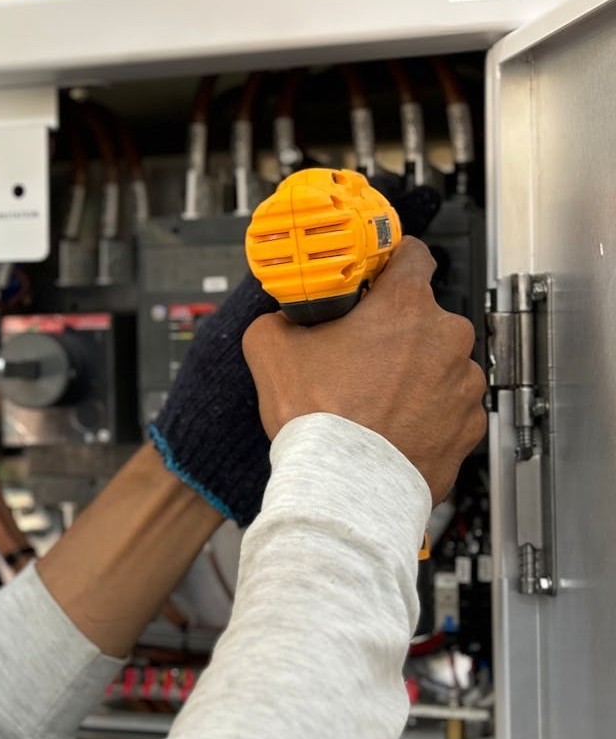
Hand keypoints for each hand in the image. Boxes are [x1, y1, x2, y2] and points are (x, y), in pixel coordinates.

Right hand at [242, 237, 485, 502]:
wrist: (346, 484)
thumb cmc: (319, 418)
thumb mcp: (269, 347)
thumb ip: (281, 316)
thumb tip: (283, 316)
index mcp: (405, 305)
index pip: (413, 255)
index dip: (389, 262)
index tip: (377, 273)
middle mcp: (445, 337)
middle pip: (422, 317)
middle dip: (394, 331)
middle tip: (358, 354)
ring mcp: (463, 384)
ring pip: (437, 363)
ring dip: (413, 373)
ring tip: (373, 399)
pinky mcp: (470, 425)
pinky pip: (448, 406)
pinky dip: (426, 412)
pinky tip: (391, 425)